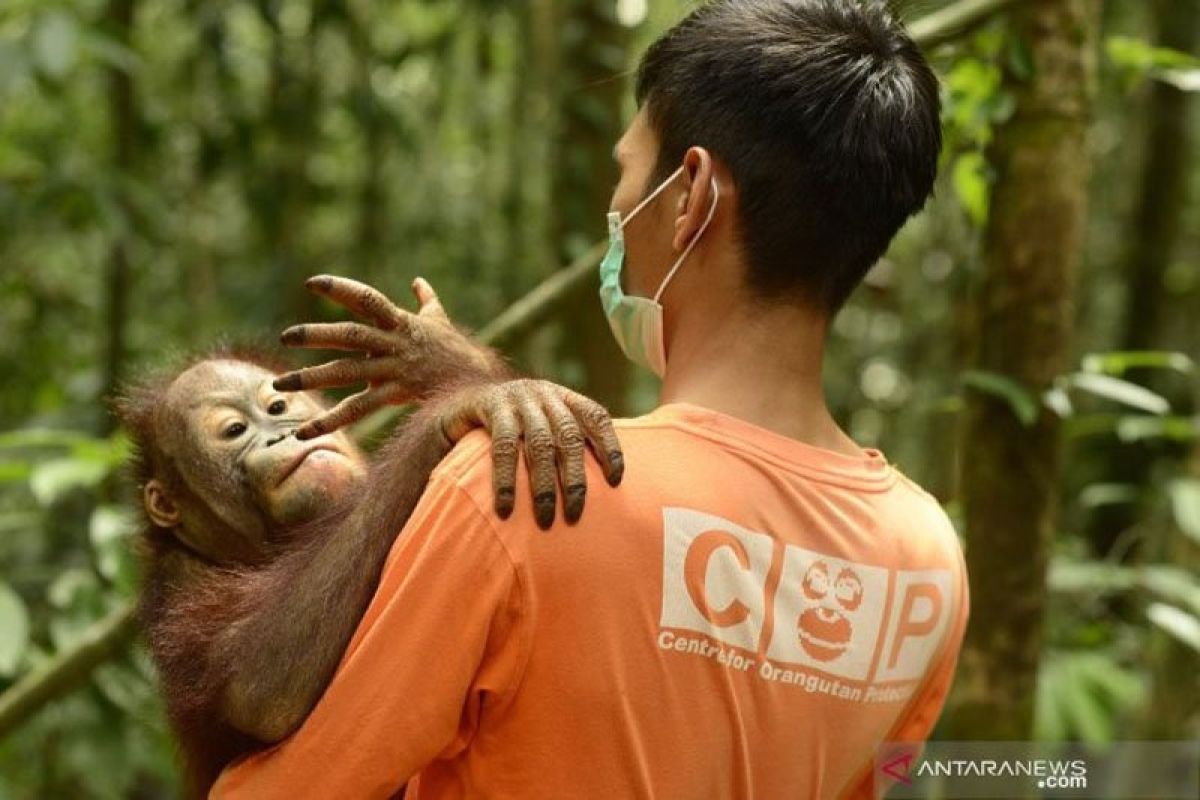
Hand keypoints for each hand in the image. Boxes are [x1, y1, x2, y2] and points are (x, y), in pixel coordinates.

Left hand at [273, 275, 505, 438]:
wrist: (480, 381)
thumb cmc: (456, 350)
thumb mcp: (440, 321)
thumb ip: (426, 300)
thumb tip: (419, 281)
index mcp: (400, 322)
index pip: (366, 299)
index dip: (340, 289)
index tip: (311, 284)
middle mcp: (394, 343)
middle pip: (350, 335)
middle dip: (316, 334)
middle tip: (286, 336)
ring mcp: (395, 369)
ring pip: (347, 372)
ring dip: (310, 378)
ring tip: (279, 384)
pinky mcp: (397, 394)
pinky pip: (358, 408)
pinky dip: (330, 420)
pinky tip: (304, 432)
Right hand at [438, 379, 624, 528]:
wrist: (460, 400)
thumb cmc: (510, 426)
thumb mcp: (540, 424)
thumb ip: (564, 443)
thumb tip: (601, 488)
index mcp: (564, 398)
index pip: (596, 417)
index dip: (609, 447)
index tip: (616, 480)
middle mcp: (545, 393)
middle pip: (569, 437)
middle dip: (575, 478)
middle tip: (575, 514)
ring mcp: (518, 398)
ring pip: (540, 444)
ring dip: (544, 485)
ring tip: (546, 519)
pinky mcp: (491, 406)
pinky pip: (504, 446)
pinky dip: (507, 479)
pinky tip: (506, 506)